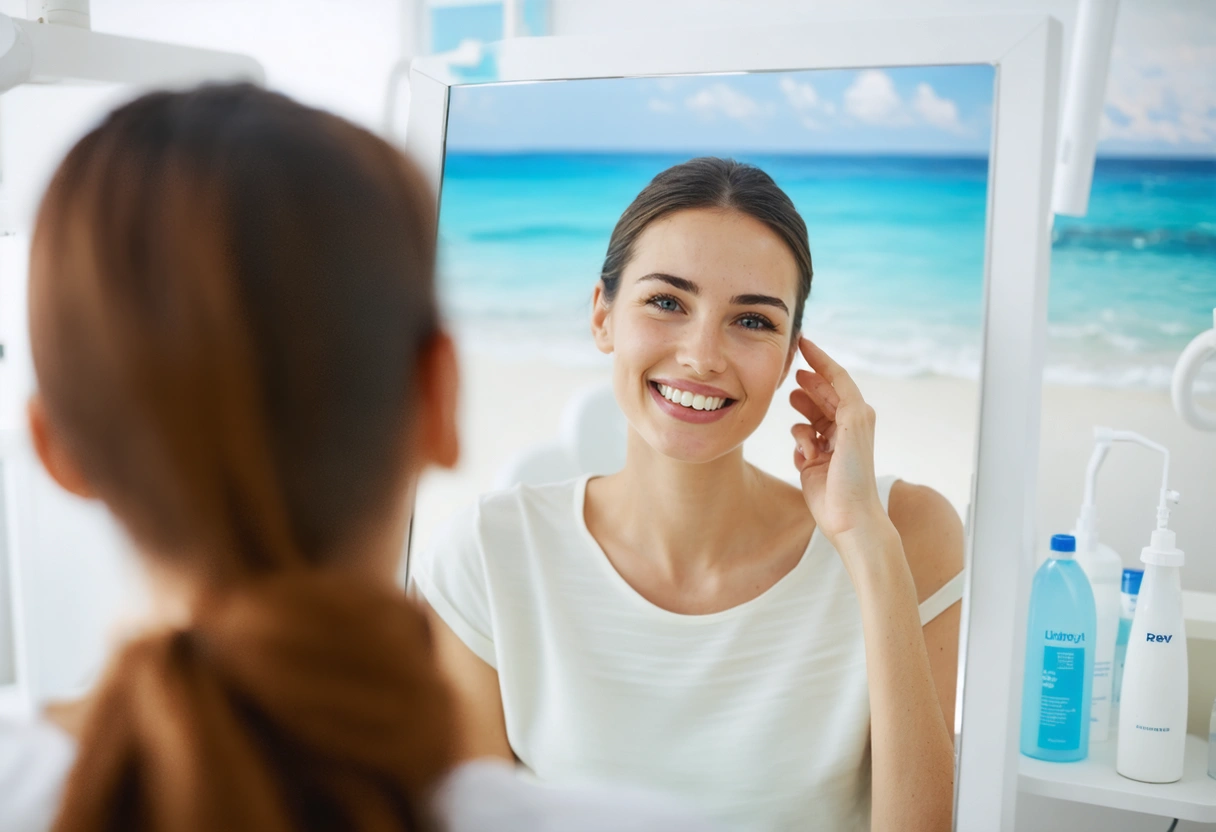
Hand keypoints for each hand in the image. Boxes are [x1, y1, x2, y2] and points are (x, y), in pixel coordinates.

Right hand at [789, 337, 891, 549]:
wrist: (849, 515)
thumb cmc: (854, 473)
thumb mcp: (854, 425)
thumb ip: (844, 396)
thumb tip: (828, 376)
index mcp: (858, 415)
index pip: (837, 379)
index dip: (820, 359)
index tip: (802, 342)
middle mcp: (844, 428)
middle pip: (821, 395)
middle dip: (808, 386)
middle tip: (791, 375)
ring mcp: (828, 445)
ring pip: (807, 418)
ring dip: (801, 420)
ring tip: (798, 420)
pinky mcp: (813, 462)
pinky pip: (799, 441)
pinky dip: (799, 444)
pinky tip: (805, 456)